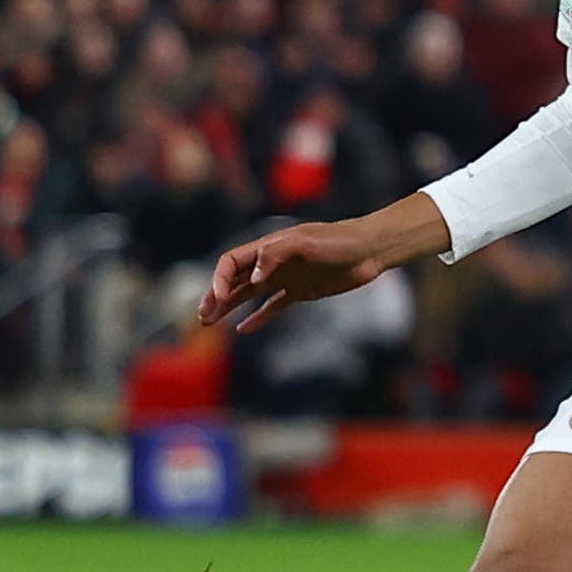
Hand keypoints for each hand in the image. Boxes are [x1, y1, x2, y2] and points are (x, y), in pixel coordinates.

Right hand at [197, 218, 398, 333]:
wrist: (368, 250)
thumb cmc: (337, 241)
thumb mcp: (305, 242)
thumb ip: (275, 255)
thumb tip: (253, 279)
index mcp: (267, 246)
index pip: (231, 262)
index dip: (219, 279)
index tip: (217, 297)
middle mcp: (271, 262)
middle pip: (234, 280)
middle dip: (215, 297)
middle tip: (202, 316)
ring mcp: (285, 277)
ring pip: (248, 294)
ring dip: (229, 307)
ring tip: (210, 323)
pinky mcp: (301, 291)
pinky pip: (272, 306)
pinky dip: (258, 317)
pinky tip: (243, 330)